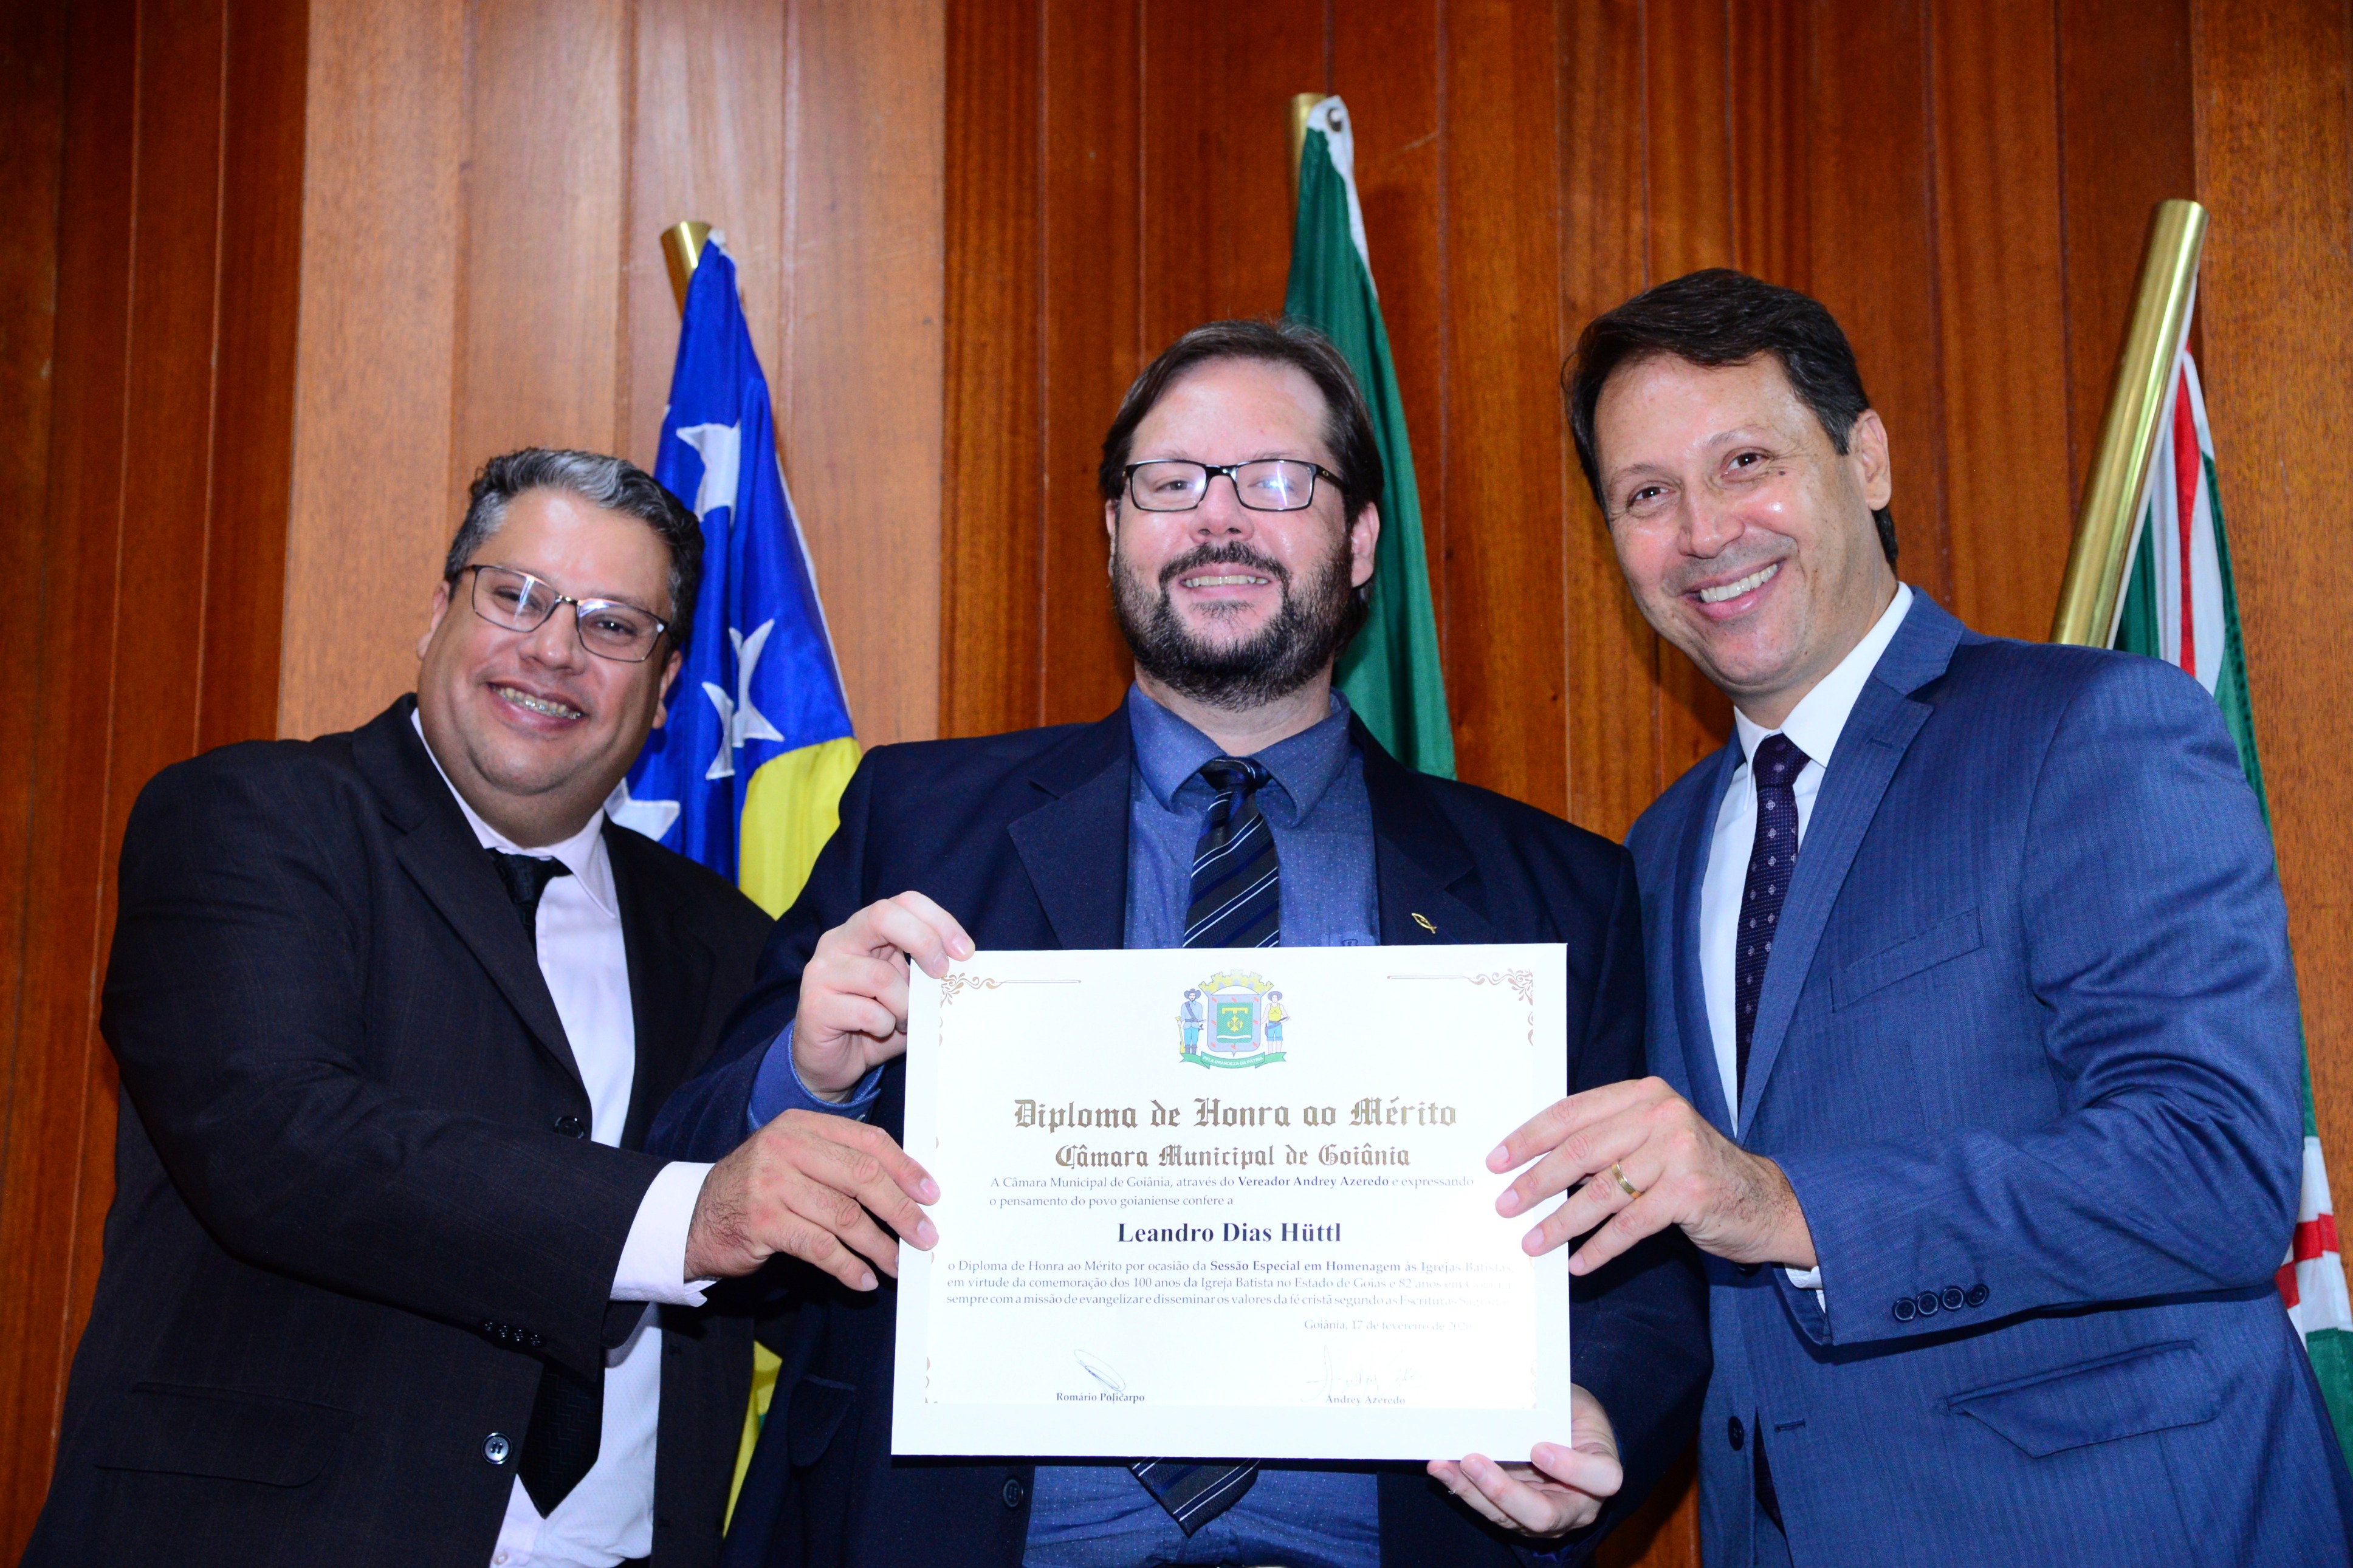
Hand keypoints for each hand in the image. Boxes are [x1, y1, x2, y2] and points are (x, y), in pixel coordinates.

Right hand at [683, 1109, 938, 1289]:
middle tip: (924, 1236)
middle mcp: (786, 1147)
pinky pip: (820, 1247)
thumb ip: (840, 1162)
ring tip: (897, 1263)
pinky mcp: (763, 1222)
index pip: (867, 1140)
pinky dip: (848, 1267)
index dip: (904, 1168)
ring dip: (878, 1245)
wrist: (696, 1218)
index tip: (930, 1194)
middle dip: (900, 1210)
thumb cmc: (759, 1189)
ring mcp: (771, 1184)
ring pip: (844, 1215)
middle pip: (862, 1176)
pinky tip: (863, 1279)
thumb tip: (906, 1189)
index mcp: (802, 1125)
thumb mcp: (795, 1160)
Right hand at [793, 892, 973, 1097]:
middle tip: (942, 972)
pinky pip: (868, 1013)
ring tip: (902, 1021)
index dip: (939, 921)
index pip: (904, 903)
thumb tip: (962, 966)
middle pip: (883, 916)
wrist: (831, 1063)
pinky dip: (885, 1026)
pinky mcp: (815, 1004)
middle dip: (923, 941)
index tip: (965, 951)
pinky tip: (877, 1032)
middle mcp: (838, 941)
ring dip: (904, 1005)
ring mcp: (822, 971)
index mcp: (864, 930)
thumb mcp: (907, 992)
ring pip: (881, 976)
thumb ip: (926, 975)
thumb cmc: (873, 1023)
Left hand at [1429, 1383, 1620, 1537]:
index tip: (1538, 1447)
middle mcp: (1577, 1505)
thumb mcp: (1572, 1400)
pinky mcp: (1516, 1517)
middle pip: (1545, 1515)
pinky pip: (1488, 1509)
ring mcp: (1545, 1517)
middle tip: (1473, 1460)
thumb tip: (1514, 1388)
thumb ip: (1554, 1403)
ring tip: (1444, 1464)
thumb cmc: (1571, 1412)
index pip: (1601, 1480)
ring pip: (1509, 1518)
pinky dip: (1463, 1488)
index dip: (1573, 1468)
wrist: (1563, 1429)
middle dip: (1504, 1491)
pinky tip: (1442, 1469)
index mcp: (1602, 1471)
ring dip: (1473, 1491)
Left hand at [1491, 1076, 1814, 1275]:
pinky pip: (1630, 1225)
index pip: (1571, 1112)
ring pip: (1601, 1191)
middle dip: (1535, 1182)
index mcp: (1643, 1094)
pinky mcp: (1690, 1194)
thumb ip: (1607, 1140)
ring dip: (1560, 1222)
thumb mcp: (1652, 1139)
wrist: (1766, 1200)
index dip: (1529, 1137)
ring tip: (1533, 1242)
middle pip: (1580, 1150)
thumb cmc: (1695, 1170)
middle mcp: (1661, 1115)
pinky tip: (1579, 1262)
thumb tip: (1537, 1164)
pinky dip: (1600, 1248)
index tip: (1497, 1161)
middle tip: (1506, 1206)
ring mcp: (1678, 1153)